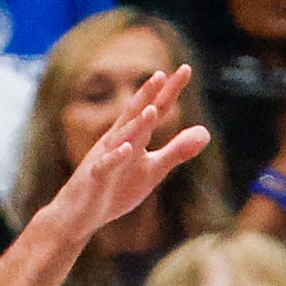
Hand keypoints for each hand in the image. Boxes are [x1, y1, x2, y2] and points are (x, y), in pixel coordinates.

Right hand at [39, 66, 209, 242]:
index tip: (186, 68)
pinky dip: (115, 158)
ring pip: (121, 138)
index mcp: (134, 138)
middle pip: (135, 114)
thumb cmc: (115, 189)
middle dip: (147, 95)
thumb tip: (206, 132)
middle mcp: (119, 141)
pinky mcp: (95, 178)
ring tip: (150, 110)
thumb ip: (176, 151)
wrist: (79, 216)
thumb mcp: (152, 170)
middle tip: (160, 74)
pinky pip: (106, 166)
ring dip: (135, 124)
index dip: (169, 91)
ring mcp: (105, 158)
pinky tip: (127, 149)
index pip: (155, 110)